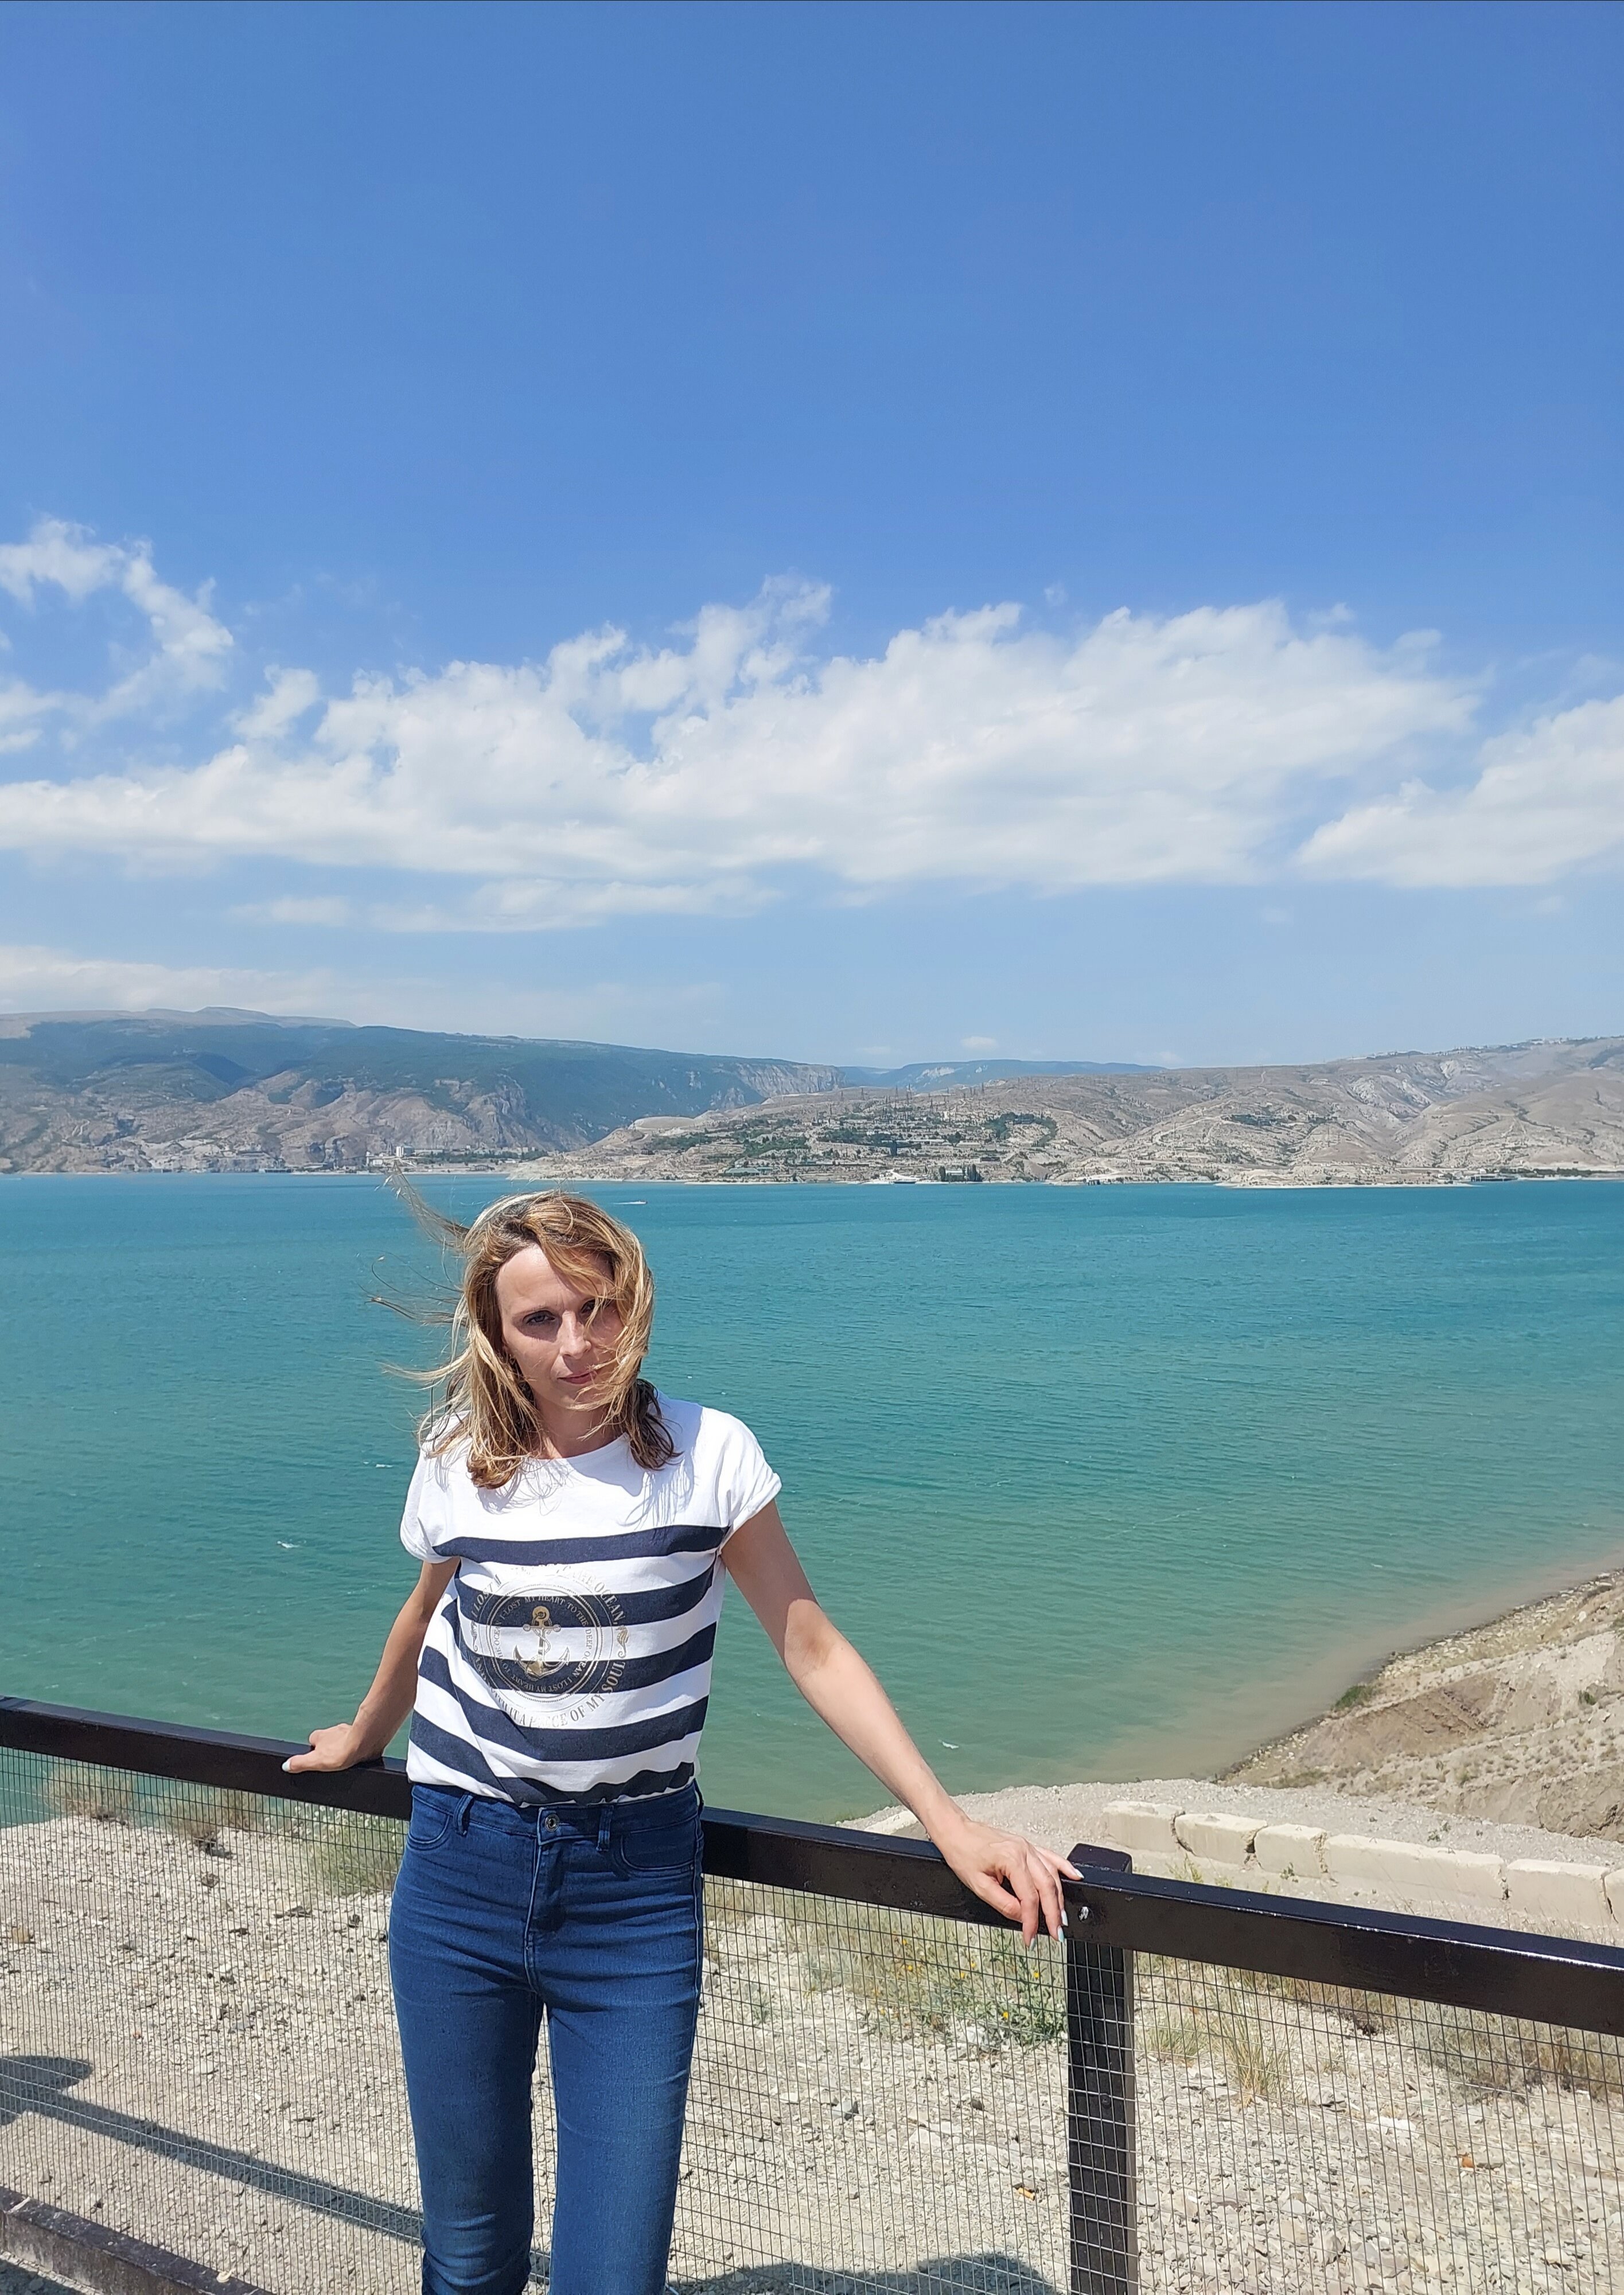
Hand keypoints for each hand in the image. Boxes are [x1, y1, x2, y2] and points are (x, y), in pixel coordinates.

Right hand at [282, 1723, 373, 1774]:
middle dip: (330, 1749)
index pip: (313, 1740)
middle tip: (333, 1761)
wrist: (366, 1743)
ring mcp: (347, 1730)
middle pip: (328, 1740)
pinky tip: (358, 1755)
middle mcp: (333, 1730)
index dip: (314, 1751)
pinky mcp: (360, 1733)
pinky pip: (356, 1740)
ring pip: (342, 1738)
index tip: (318, 1759)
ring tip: (347, 1759)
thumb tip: (286, 1766)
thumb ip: (300, 1763)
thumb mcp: (316, 1761)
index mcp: (320, 1735)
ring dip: (343, 1746)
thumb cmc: (342, 1750)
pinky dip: (356, 1746)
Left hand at [935, 1818, 1079, 1943]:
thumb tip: (1021, 1917)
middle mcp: (1024, 1851)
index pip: (1029, 1898)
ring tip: (1062, 1919)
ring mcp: (1028, 1847)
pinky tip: (1075, 1877)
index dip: (1031, 1921)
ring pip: (1052, 1875)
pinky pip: (1051, 1857)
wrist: (956, 1831)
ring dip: (1059, 1898)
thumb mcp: (978, 1885)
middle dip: (1053, 1914)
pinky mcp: (1027, 1846)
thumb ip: (1002, 1903)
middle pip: (1047, 1887)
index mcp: (1011, 1859)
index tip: (1030, 1938)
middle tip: (1056, 1935)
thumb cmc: (963, 1853)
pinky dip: (1065, 1868)